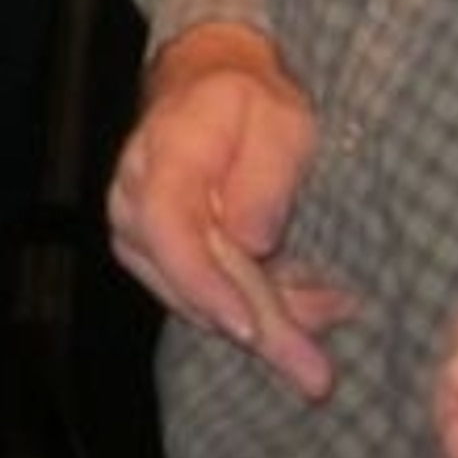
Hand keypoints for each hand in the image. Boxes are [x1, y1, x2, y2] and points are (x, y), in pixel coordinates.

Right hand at [108, 23, 349, 399]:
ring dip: (261, 321)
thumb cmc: (250, 101)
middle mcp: (134, 193)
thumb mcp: (280, 120)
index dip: (204, 283)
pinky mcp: (151, 251)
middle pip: (183, 276)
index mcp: (166, 152)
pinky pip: (193, 294)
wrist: (209, 83)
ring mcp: (135, 226)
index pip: (168, 227)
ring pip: (189, 295)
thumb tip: (250, 239)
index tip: (250, 327)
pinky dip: (249, 310)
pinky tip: (302, 313)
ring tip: (324, 330)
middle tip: (315, 374)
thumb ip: (265, 176)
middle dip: (255, 328)